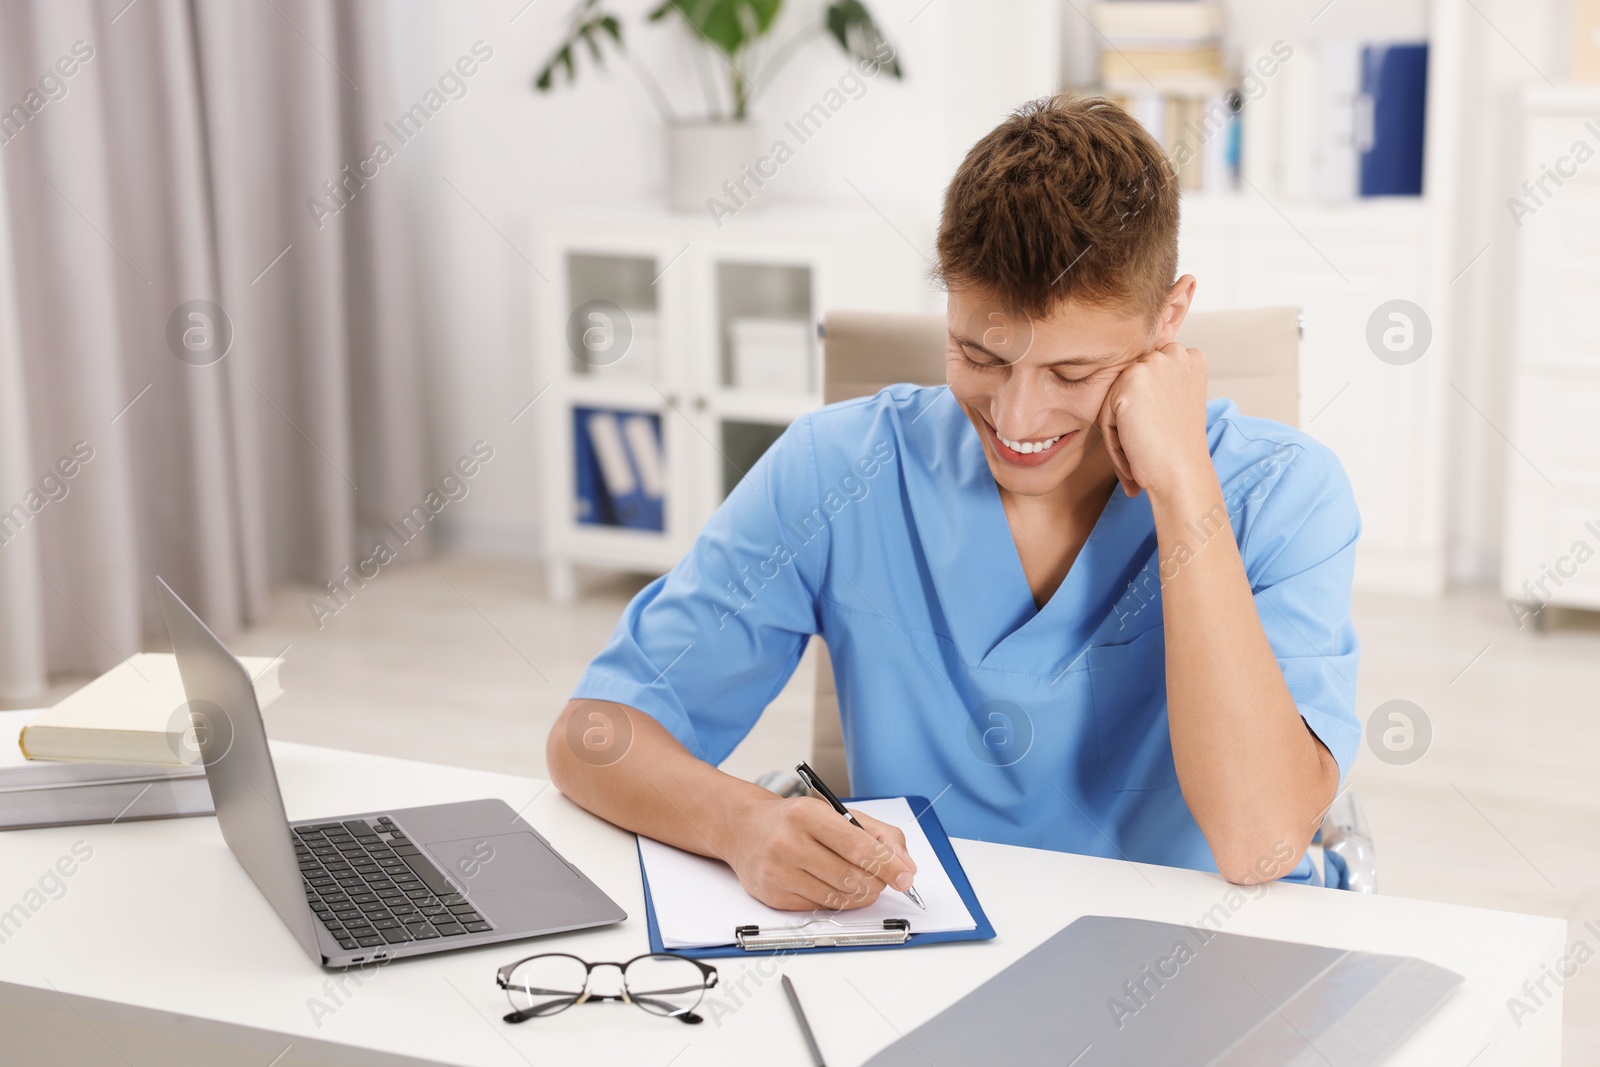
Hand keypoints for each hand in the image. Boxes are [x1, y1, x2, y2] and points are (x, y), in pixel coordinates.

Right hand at [724, 796, 916, 911]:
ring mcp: (777, 872)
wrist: (746, 829)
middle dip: (876, 882)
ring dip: (860, 894)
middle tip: (883, 878)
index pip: (856, 846)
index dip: (886, 865)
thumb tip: (906, 867)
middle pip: (850, 877)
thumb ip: (879, 835)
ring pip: (838, 897)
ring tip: (862, 882)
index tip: (904, 877)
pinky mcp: (773, 896)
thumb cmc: (796, 821)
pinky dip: (837, 901)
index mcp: (807, 814)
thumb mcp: (837, 814)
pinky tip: (834, 885)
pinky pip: (820, 908)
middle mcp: (788, 843)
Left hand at [1097, 342, 1212, 499]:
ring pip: (1116, 399)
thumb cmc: (1178, 448)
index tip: (1154, 434)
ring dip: (1119, 428)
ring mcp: (1153, 364)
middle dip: (1131, 416)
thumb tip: (1128, 379)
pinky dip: (1112, 438)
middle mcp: (1175, 353)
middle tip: (1145, 447)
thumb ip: (1159, 383)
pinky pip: (1105, 413)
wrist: (1182, 473)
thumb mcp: (1177, 402)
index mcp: (1192, 358)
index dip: (1146, 408)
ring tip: (1139, 452)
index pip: (1149, 376)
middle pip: (1131, 385)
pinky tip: (1133, 454)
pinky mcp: (1131, 381)